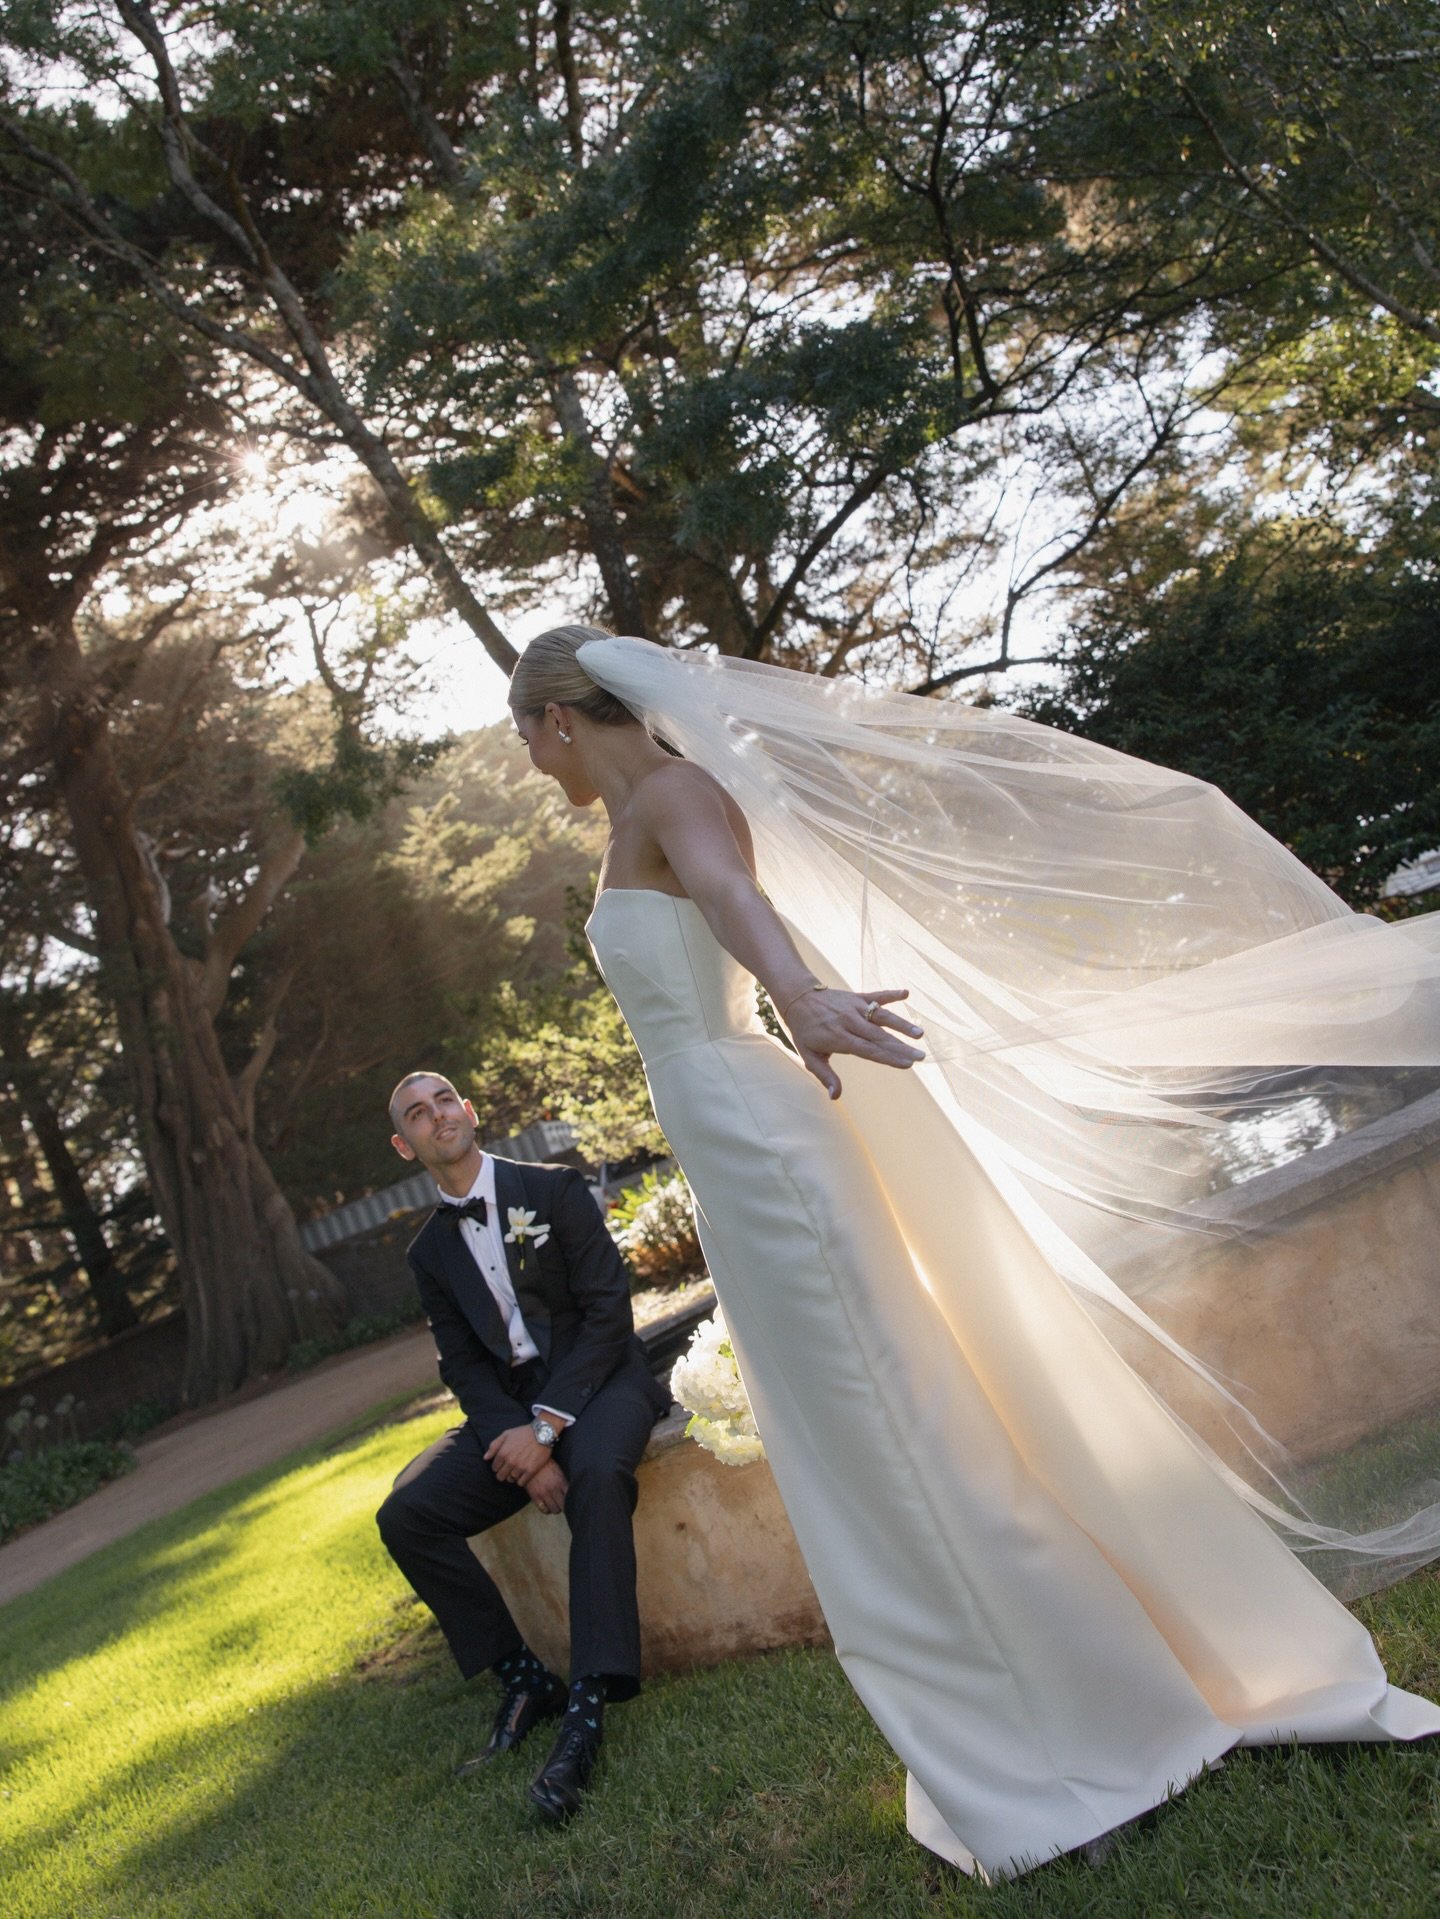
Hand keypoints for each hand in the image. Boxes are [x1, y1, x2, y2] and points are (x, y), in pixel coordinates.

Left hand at [484, 1423, 554, 1486]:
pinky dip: (521, 1480)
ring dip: (512, 1476)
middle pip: (500, 1477)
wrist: (542, 1433)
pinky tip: (523, 1473)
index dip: (498, 1466)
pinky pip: (521, 1483)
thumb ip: (494, 1446)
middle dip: (503, 1473)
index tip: (502, 1464)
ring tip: (517, 1470)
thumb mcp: (506, 1434)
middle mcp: (510, 1461)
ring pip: (511, 1480)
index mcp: (503, 1453)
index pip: (494, 1468)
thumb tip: (485, 1458)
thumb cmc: (523, 1433)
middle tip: (509, 1469)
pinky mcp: (530, 1471)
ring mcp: (520, 1467)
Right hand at [526, 1458, 568, 1513]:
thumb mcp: (558, 1471)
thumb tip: (571, 1491)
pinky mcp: (535, 1497)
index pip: (571, 1497)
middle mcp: (554, 1489)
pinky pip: (544, 1510)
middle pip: (564, 1506)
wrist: (530, 1462)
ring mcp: (544, 1494)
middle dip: (564, 1506)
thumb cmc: (546, 1465)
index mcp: (561, 1482)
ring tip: (555, 1504)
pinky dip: (546, 1509)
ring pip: (555, 1510)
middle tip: (562, 1503)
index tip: (571, 1500)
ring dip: (556, 1508)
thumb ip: (564, 1482)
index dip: (572, 1500)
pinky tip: (547, 1505)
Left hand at [785, 987, 924, 1100]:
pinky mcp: (857, 996)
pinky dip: (891, 994)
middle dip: (901, 1047)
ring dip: (901, 1024)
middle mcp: (849, 1021)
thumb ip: (825, 1076)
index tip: (906, 1065)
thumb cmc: (804, 1031)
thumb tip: (835, 1097)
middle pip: (879, 1036)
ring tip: (919, 1034)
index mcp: (839, 1038)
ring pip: (881, 1016)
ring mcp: (854, 1007)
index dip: (888, 1058)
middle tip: (921, 1057)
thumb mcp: (809, 1056)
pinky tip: (906, 993)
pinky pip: (876, 995)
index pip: (868, 1050)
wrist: (797, 998)